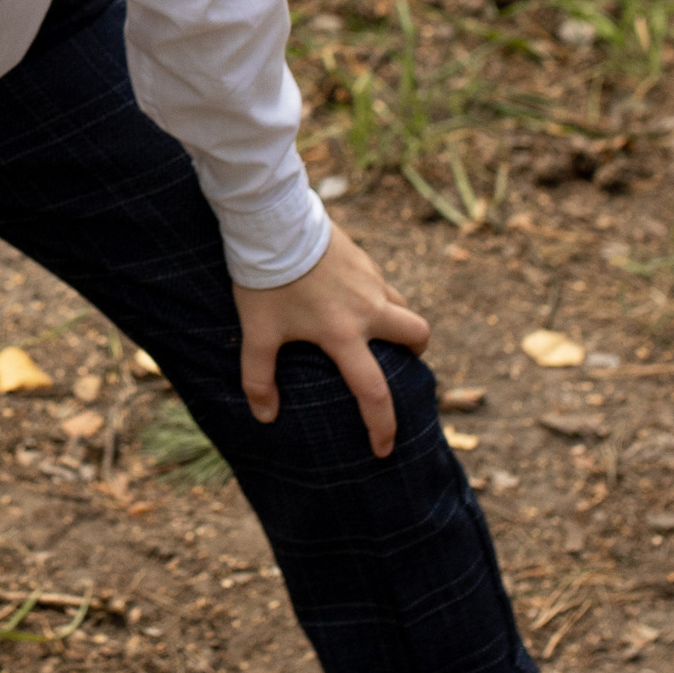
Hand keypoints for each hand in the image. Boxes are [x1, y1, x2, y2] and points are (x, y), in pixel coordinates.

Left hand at [233, 225, 430, 456]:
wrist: (274, 223)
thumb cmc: (265, 281)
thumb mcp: (256, 333)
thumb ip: (258, 378)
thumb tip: (265, 416)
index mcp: (343, 334)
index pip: (373, 391)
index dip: (383, 425)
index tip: (385, 449)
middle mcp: (367, 310)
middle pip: (417, 336)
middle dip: (416, 355)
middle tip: (401, 364)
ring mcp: (370, 281)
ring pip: (404, 307)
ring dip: (400, 324)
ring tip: (377, 333)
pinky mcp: (365, 259)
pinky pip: (384, 285)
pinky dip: (379, 298)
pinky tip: (354, 298)